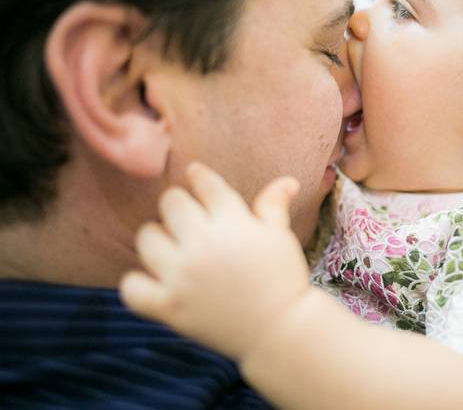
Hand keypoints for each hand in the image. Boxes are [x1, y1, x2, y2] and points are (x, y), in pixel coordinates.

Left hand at [119, 162, 310, 359]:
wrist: (279, 331)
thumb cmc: (283, 278)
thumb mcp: (280, 237)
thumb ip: (274, 205)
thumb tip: (287, 181)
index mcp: (233, 222)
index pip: (205, 184)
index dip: (199, 177)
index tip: (196, 175)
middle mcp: (203, 244)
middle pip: (171, 203)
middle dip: (179, 205)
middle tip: (188, 218)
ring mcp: (183, 276)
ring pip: (147, 237)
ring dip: (157, 237)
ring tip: (171, 246)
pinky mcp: (170, 307)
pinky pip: (132, 288)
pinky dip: (137, 283)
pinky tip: (154, 280)